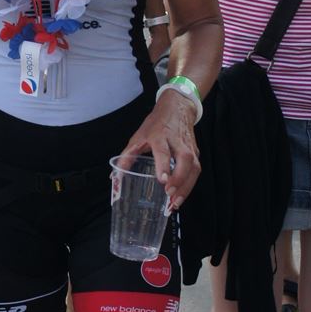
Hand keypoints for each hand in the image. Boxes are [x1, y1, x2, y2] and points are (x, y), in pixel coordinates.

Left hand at [117, 91, 200, 208]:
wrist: (178, 107)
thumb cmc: (156, 123)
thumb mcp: (138, 136)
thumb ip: (127, 156)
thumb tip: (115, 177)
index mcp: (160, 135)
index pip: (163, 150)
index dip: (164, 165)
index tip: (162, 180)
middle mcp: (177, 141)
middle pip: (184, 159)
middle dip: (179, 178)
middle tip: (169, 194)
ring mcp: (189, 147)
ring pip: (193, 167)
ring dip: (186, 187)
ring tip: (175, 204)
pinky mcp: (195, 153)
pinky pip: (195, 171)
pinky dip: (189, 186)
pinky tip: (180, 197)